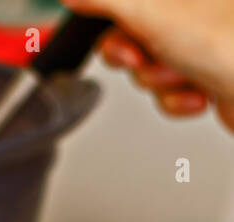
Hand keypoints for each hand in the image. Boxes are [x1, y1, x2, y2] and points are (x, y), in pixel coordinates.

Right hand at [63, 0, 233, 129]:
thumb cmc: (233, 46)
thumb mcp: (150, 12)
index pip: (129, 1)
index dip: (113, 18)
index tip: (114, 29)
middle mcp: (200, 8)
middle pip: (135, 31)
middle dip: (135, 55)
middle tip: (142, 56)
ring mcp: (206, 40)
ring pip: (151, 64)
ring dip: (160, 80)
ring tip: (184, 76)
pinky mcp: (211, 72)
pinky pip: (173, 88)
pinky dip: (179, 98)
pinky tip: (199, 93)